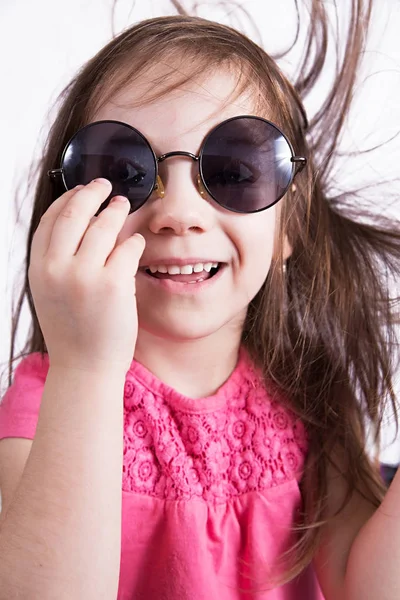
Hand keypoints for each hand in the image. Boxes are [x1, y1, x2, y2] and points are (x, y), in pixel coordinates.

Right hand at [28, 178, 144, 373]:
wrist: (85, 368)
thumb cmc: (72, 333)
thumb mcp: (51, 294)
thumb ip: (57, 262)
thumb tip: (81, 225)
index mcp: (38, 269)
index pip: (49, 221)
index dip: (66, 199)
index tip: (79, 190)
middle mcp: (57, 268)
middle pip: (74, 213)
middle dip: (90, 193)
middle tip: (104, 185)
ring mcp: (85, 275)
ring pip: (103, 225)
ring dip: (115, 210)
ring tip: (122, 205)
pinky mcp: (113, 284)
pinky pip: (127, 247)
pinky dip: (132, 240)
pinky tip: (135, 241)